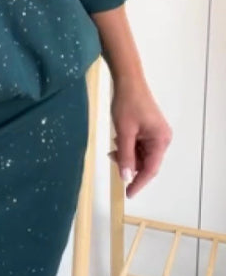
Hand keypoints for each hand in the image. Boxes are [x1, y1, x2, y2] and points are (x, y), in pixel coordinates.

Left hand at [107, 78, 172, 198]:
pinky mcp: (148, 129)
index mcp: (160, 140)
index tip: (127, 194)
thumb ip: (125, 156)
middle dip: (129, 164)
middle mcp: (162, 138)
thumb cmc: (127, 104)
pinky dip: (128, 147)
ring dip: (127, 155)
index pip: (151, 169)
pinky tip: (117, 141)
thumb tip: (126, 177)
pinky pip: (138, 145)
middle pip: (146, 162)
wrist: (127, 81)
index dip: (139, 183)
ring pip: (140, 154)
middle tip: (113, 161)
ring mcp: (155, 133)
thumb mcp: (124, 132)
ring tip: (114, 147)